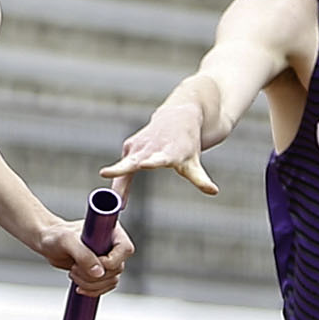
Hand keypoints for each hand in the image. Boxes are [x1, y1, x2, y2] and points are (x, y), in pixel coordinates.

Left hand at [38, 217, 133, 295]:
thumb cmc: (56, 236)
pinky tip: (79, 287)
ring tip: (73, 274)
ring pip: (112, 281)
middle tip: (74, 269)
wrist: (48, 244)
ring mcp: (108, 259)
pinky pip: (106, 287)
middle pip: (117, 269)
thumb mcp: (67, 241)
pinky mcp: (101, 271)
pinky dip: (93, 290)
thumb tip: (99, 272)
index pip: (125, 250)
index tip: (90, 263)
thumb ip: (83, 255)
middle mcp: (113, 245)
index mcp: (111, 232)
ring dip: (91, 284)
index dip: (110, 261)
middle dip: (94, 275)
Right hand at [102, 105, 217, 195]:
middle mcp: (151, 147)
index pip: (160, 158)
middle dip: (120, 168)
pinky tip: (120, 196)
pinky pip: (122, 167)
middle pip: (133, 160)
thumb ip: (200, 178)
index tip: (143, 165)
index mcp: (168, 151)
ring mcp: (138, 145)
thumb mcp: (194, 162)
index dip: (152, 162)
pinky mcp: (130, 145)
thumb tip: (214, 191)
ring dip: (116, 180)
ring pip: (124, 166)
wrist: (179, 117)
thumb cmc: (187, 144)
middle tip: (105, 173)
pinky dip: (119, 179)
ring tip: (116, 202)